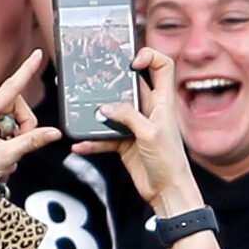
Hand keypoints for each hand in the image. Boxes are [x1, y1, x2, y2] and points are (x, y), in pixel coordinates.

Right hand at [77, 46, 201, 217]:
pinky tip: (79, 144)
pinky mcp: (125, 143)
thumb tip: (105, 108)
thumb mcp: (149, 133)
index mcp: (162, 101)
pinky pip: (104, 137)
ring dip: (96, 112)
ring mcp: (136, 126)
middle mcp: (149, 110)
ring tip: (79, 107)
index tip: (131, 62)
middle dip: (111, 81)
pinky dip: (92, 141)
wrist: (167, 192)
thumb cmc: (169, 162)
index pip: (162, 66)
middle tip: (93, 76)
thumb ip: (127, 116)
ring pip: (112, 111)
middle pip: (130, 86)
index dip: (149, 56)